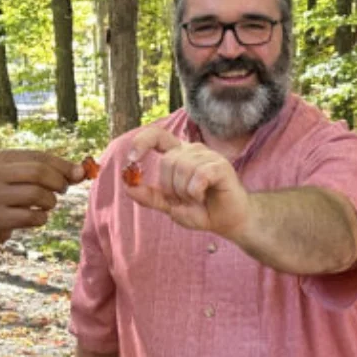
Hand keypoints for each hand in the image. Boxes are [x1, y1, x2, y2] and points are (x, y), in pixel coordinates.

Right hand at [0, 150, 81, 245]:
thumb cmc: (8, 194)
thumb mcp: (23, 177)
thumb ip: (52, 171)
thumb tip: (82, 171)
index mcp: (0, 158)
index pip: (39, 156)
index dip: (63, 165)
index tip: (78, 174)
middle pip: (38, 172)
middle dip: (59, 182)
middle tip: (62, 190)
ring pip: (37, 194)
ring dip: (51, 201)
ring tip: (47, 204)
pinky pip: (32, 216)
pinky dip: (42, 217)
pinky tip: (36, 217)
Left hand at [123, 127, 249, 239]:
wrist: (229, 221)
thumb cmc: (202, 210)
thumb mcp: (170, 206)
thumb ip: (150, 196)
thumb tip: (127, 187)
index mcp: (179, 155)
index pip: (157, 136)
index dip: (142, 142)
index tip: (131, 158)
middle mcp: (193, 151)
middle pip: (168, 161)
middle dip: (170, 188)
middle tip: (184, 200)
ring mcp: (208, 156)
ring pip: (183, 168)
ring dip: (185, 193)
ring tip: (197, 200)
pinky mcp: (221, 166)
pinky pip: (199, 175)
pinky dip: (196, 192)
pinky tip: (203, 197)